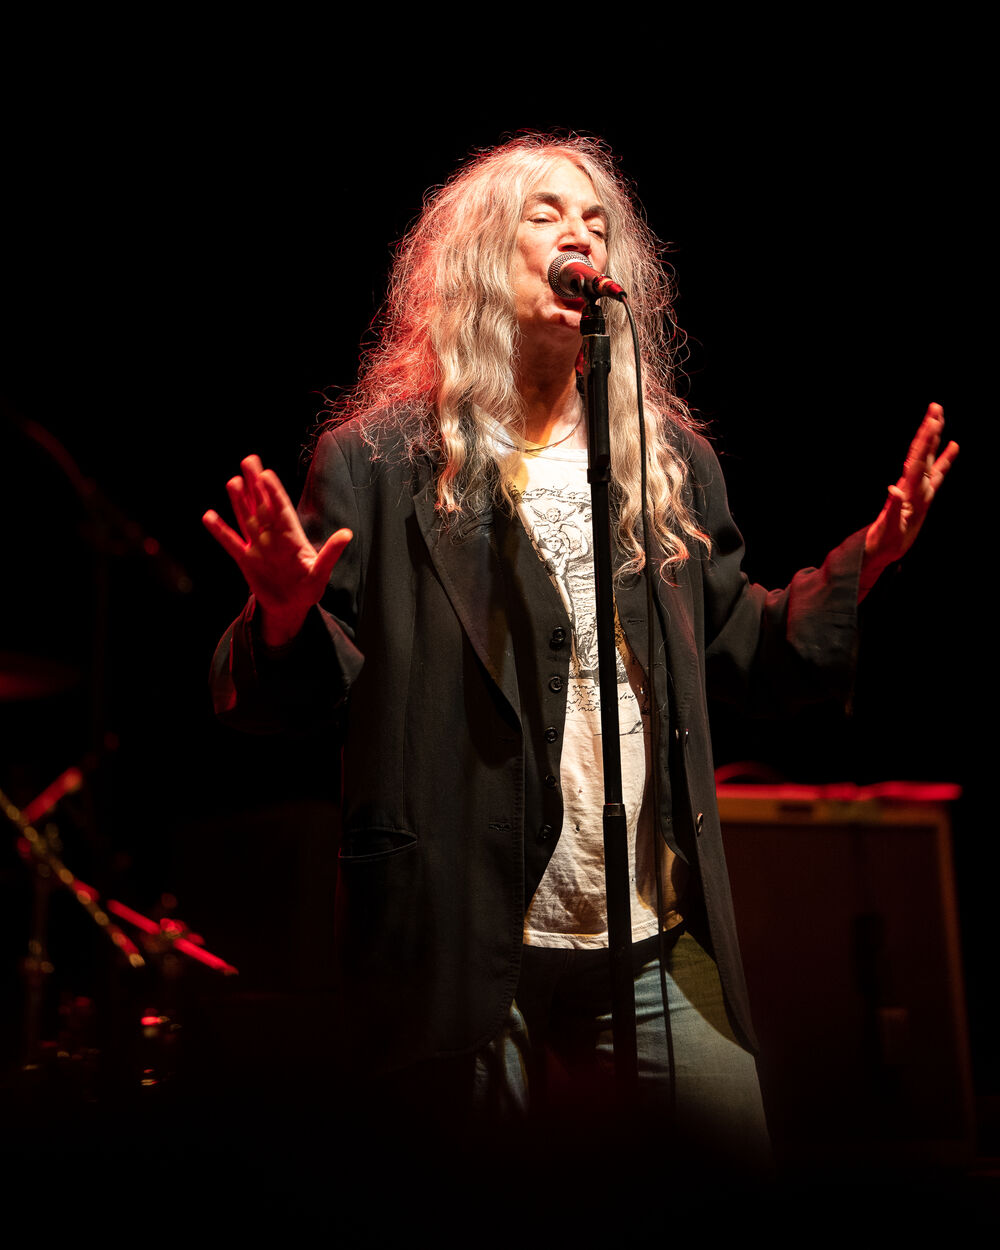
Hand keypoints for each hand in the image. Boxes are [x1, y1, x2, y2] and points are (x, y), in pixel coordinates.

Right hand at [203, 454, 351, 645]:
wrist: (291, 607)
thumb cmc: (309, 588)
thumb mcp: (321, 572)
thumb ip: (331, 553)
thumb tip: (347, 534)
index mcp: (292, 537)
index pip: (281, 509)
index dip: (274, 492)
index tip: (267, 474)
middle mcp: (273, 536)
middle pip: (262, 505)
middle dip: (256, 484)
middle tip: (249, 460)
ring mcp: (257, 546)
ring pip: (247, 518)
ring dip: (239, 501)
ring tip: (233, 481)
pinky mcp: (245, 560)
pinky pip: (230, 542)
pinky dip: (220, 531)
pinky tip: (209, 516)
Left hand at [861, 403, 957, 594]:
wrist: (880, 551)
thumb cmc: (883, 541)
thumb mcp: (889, 527)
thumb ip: (892, 508)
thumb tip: (894, 489)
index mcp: (907, 490)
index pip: (918, 459)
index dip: (925, 441)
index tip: (932, 421)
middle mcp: (912, 485)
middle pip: (922, 453)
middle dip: (929, 431)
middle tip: (935, 408)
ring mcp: (917, 489)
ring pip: (929, 459)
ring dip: (934, 439)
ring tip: (939, 418)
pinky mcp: (922, 497)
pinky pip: (937, 474)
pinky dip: (945, 460)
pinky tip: (953, 446)